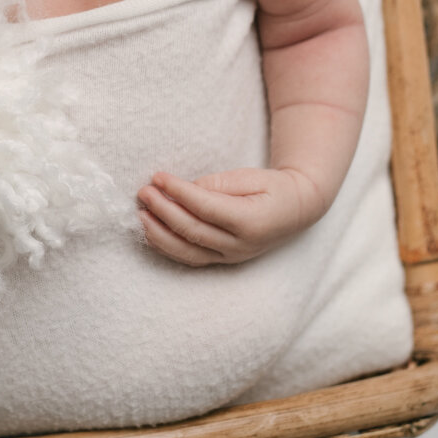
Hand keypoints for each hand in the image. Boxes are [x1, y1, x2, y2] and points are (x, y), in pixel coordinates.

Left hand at [136, 167, 325, 265]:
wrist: (296, 210)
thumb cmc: (272, 188)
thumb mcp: (250, 177)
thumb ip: (217, 185)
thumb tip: (183, 190)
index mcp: (251, 221)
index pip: (206, 208)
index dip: (179, 192)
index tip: (158, 177)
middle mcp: (240, 245)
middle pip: (193, 231)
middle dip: (163, 211)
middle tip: (144, 192)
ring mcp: (232, 257)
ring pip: (188, 252)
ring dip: (159, 233)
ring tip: (141, 214)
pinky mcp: (223, 261)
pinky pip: (190, 258)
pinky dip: (168, 247)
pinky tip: (151, 232)